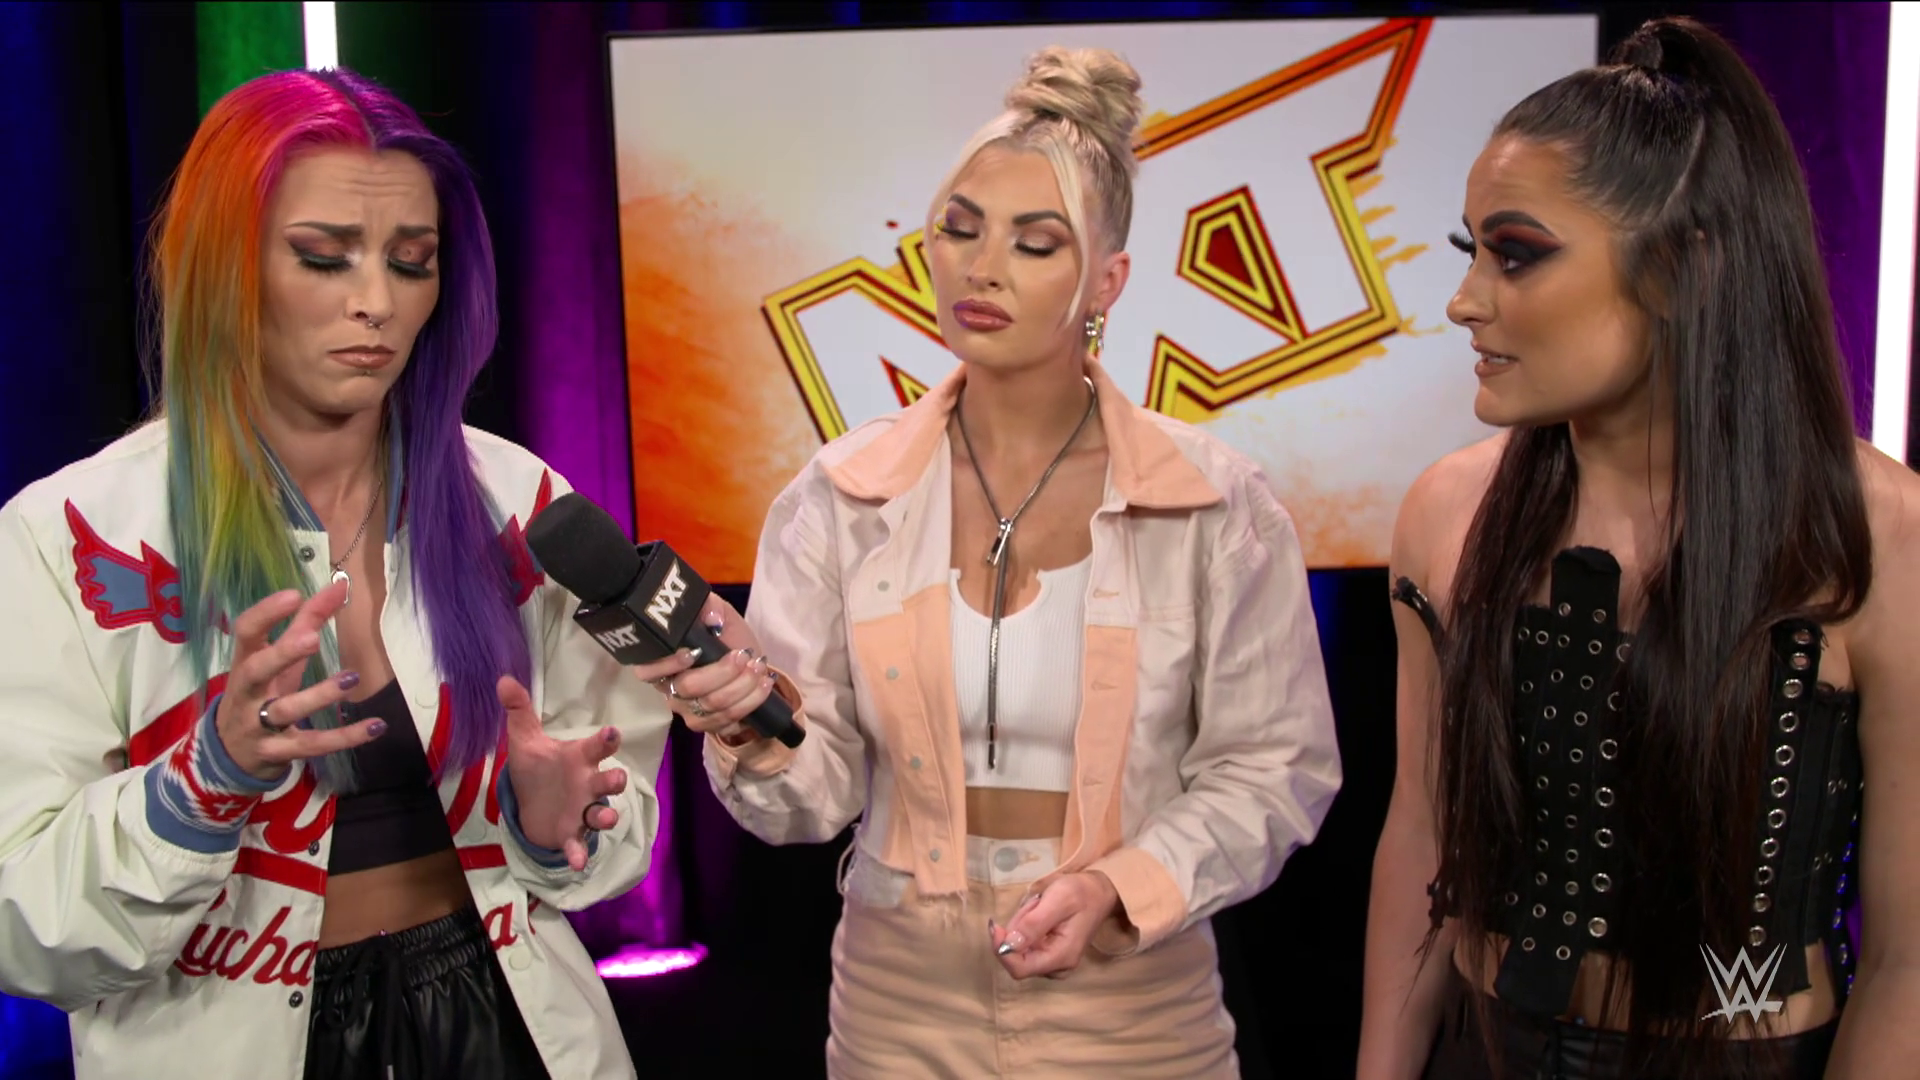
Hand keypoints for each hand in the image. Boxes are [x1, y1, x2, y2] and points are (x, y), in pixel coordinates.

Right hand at [214, 580, 388, 780]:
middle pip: (256, 671)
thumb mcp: (278, 660)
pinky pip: (313, 745)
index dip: (265, 613)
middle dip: (282, 654)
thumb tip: (340, 585)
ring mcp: (258, 725)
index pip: (245, 633)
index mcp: (244, 662)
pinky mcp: (278, 753)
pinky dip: (344, 737)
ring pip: (286, 710)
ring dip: (319, 695)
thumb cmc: (261, 693)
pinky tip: (376, 726)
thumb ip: (307, 622)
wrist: (230, 754)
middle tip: (312, 638)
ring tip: (352, 676)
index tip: (294, 595)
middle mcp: (247, 693)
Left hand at [499, 675, 627, 870]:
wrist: (531, 806)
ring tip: (605, 818)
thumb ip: (519, 710)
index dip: (606, 740)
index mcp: (578, 758)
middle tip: (617, 778)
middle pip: (608, 781)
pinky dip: (579, 853)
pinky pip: (578, 844)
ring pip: (601, 813)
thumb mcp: (525, 740)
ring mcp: (582, 811)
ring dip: (605, 816)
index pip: (597, 746)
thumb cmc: (537, 769)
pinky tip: (577, 862)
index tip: (612, 732)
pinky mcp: (571, 834)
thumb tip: (503, 678)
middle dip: (615, 780)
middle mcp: (587, 784)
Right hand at [629, 595, 776, 743]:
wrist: (749, 662)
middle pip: (689, 688)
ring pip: (714, 706)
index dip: (667, 663)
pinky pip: (729, 722)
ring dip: (742, 686)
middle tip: (744, 655)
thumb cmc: (726, 636)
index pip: (648, 671)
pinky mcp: (711, 727)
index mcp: (662, 663)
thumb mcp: (720, 614)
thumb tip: (711, 617)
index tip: (695, 651)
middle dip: (722, 671)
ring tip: (759, 667)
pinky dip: (751, 702)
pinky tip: (764, 685)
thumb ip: (711, 607)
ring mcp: (690, 713)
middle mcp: (671, 692)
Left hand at [989, 871, 1122, 979]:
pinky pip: (1025, 943)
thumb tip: (1009, 944)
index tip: (995, 925)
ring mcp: (1052, 962)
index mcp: (1061, 957)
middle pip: (1016, 956)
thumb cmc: (1082, 893)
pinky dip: (1026, 926)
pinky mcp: (1048, 954)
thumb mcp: (1058, 899)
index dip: (1001, 949)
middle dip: (1017, 928)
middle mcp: (1056, 967)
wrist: (1099, 892)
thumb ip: (1034, 923)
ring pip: (1018, 948)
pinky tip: (1040, 911)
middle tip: (1034, 904)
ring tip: (1041, 905)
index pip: (1019, 969)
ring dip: (1022, 924)